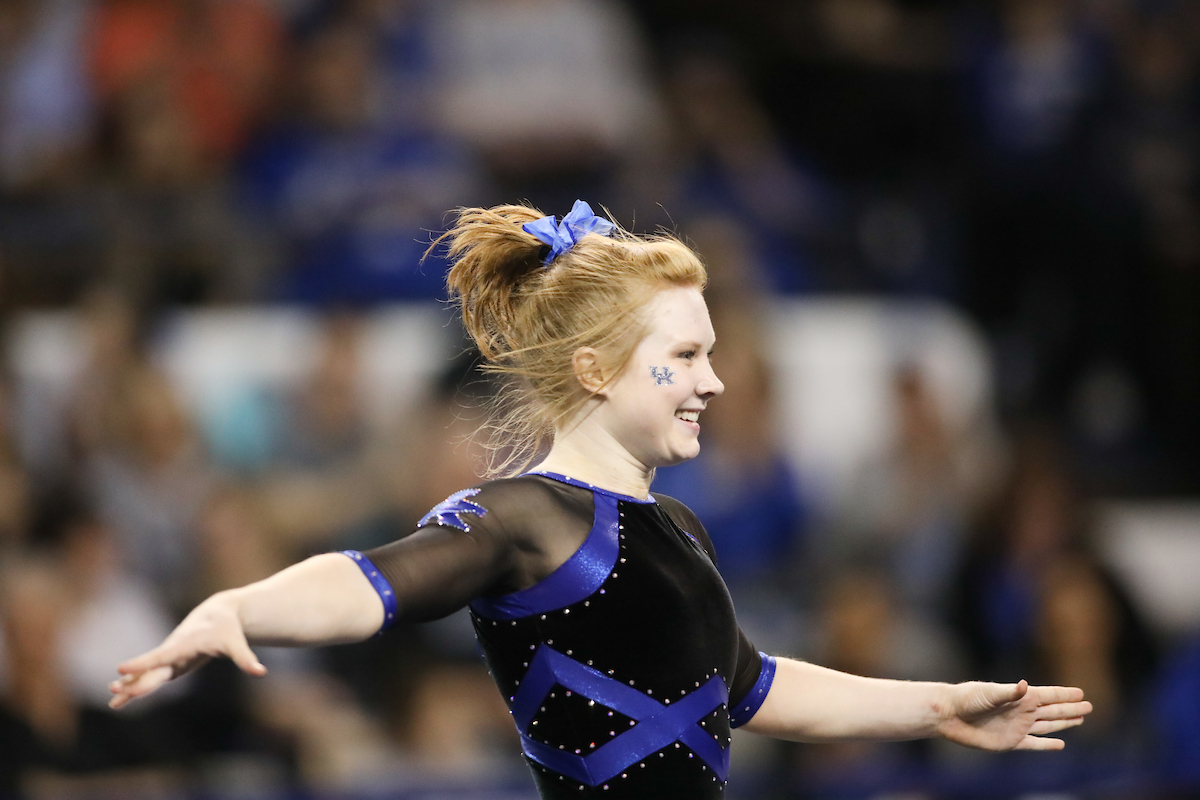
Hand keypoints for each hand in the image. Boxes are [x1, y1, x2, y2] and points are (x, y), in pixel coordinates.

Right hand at [108, 593, 267, 709]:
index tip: (121, 668)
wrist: (218, 613)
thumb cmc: (228, 628)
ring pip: (147, 672)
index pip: (161, 656)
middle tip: (115, 689)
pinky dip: (136, 684)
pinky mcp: (170, 662)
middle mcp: (173, 650)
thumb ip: (245, 658)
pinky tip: (120, 696)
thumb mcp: (237, 642)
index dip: (142, 663)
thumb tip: (260, 672)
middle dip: (135, 679)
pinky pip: (150, 675)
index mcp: (185, 644)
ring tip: (113, 700)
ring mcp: (169, 656)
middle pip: (152, 668)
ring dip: (130, 684)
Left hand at [936, 681, 1091, 750]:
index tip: (1080, 692)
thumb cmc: (967, 699)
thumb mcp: (988, 694)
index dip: (1064, 694)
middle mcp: (1022, 711)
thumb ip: (1008, 692)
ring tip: (1079, 718)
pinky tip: (1060, 744)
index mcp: (1020, 697)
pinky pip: (1033, 744)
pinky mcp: (1010, 742)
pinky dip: (1047, 745)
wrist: (949, 715)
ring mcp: (1018, 727)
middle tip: (1089, 705)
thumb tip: (1025, 685)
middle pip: (1053, 710)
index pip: (1048, 695)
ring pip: (1047, 725)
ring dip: (1064, 723)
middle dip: (1071, 708)